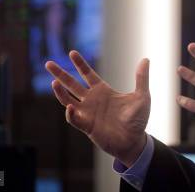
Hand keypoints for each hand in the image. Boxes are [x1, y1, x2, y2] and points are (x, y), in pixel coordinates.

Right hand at [45, 51, 150, 167]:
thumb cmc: (138, 119)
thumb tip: (145, 59)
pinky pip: (74, 119)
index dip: (80, 64)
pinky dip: (70, 114)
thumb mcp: (142, 96)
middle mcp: (92, 100)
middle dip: (61, 74)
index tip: (72, 53)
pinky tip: (69, 107)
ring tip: (54, 82)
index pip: (88, 74)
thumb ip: (141, 78)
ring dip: (60, 92)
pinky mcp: (87, 126)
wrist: (134, 141)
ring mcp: (88, 113)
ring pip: (68, 100)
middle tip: (49, 63)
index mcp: (103, 90)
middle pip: (72, 84)